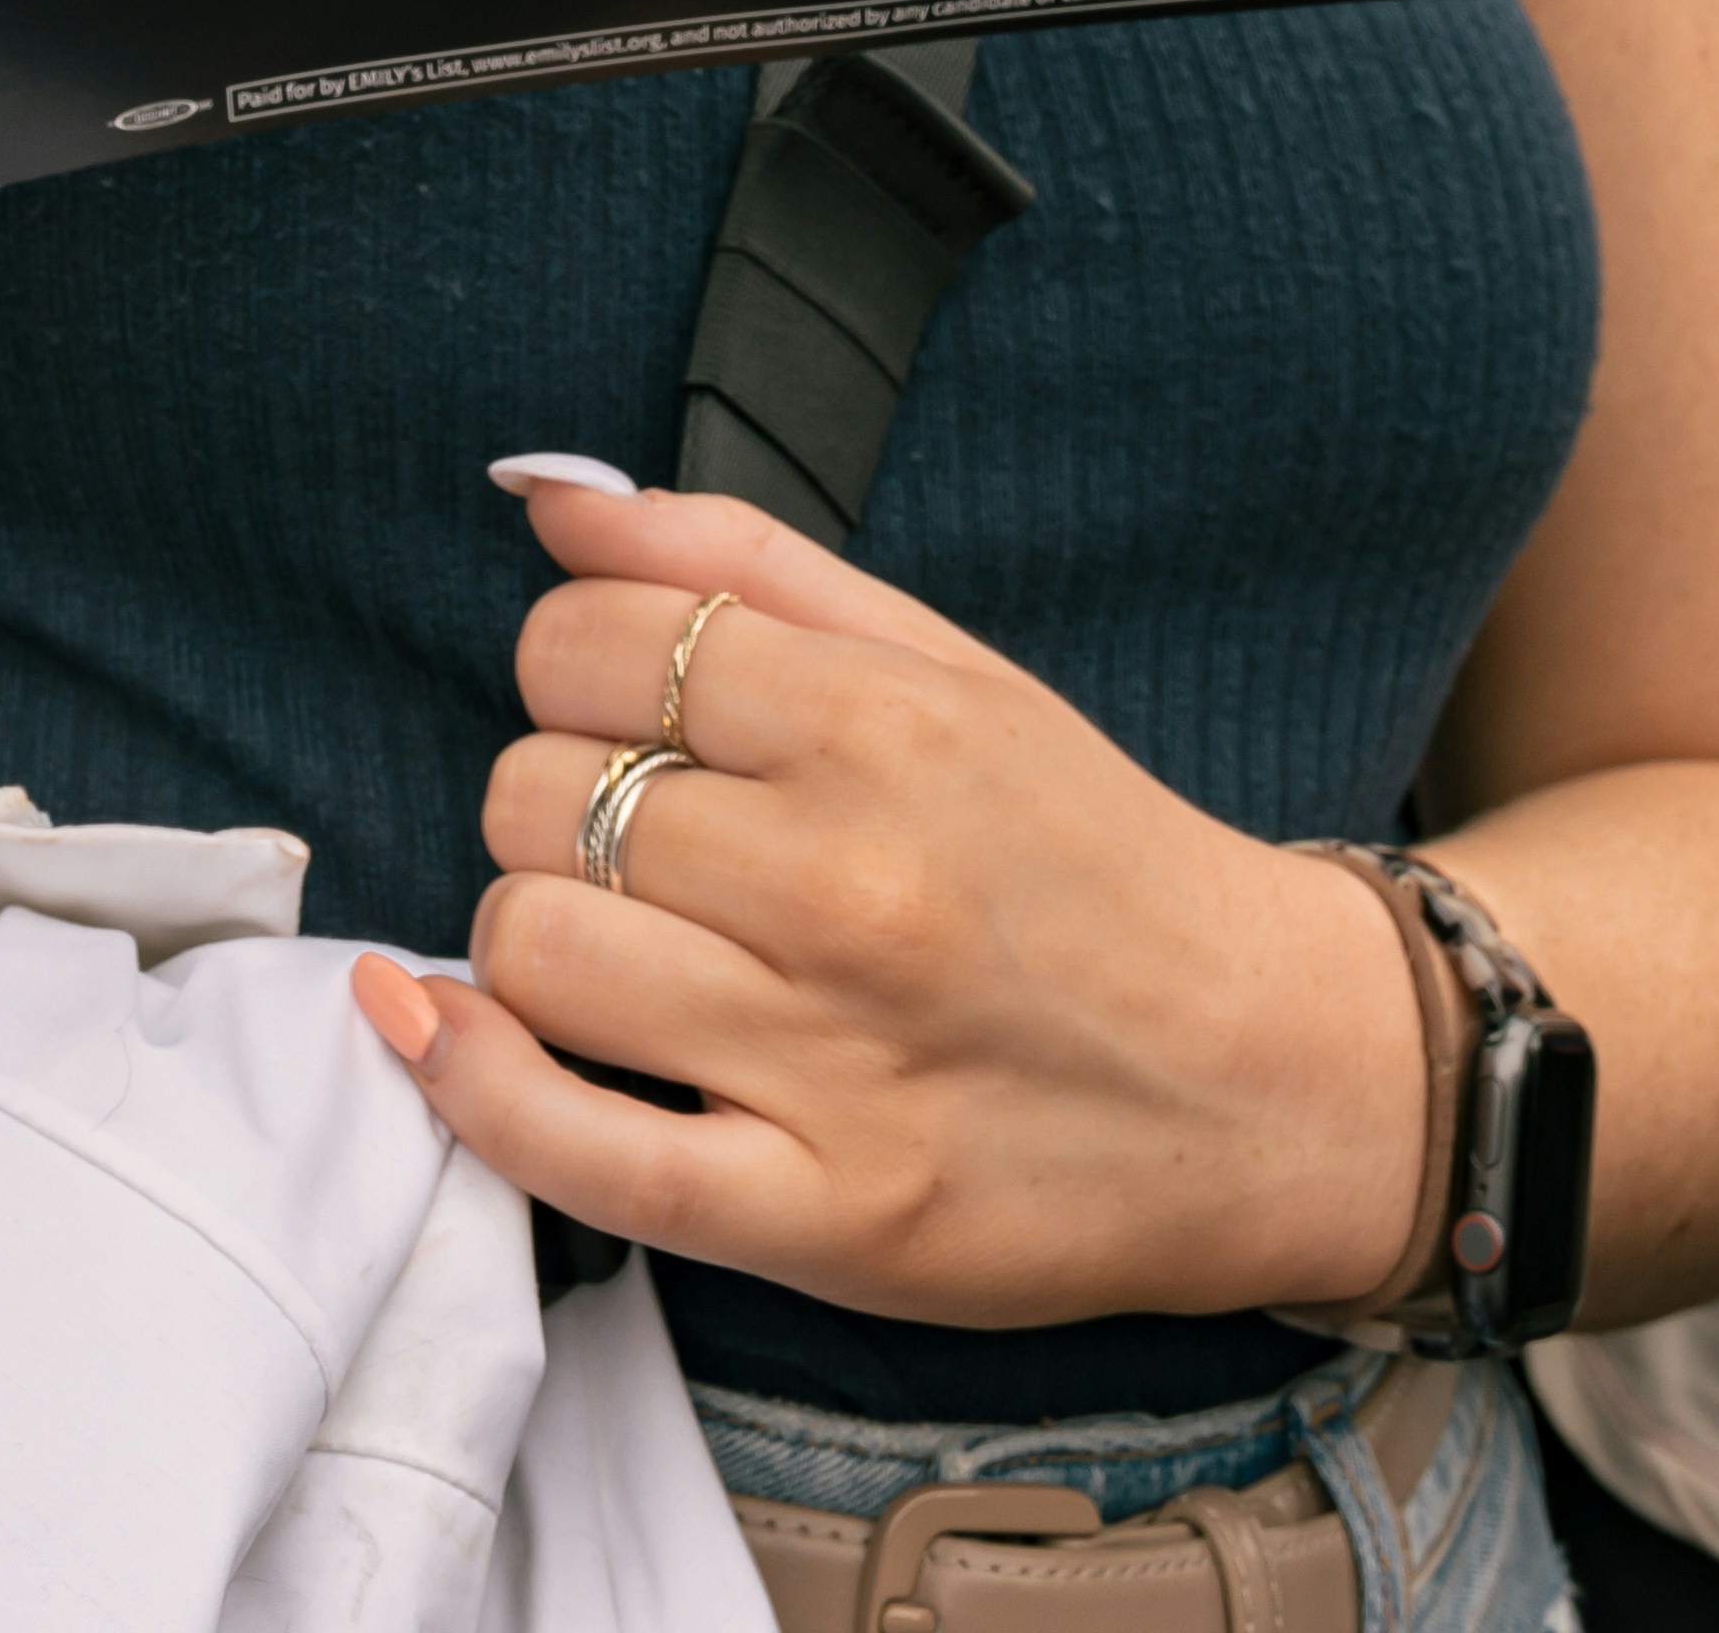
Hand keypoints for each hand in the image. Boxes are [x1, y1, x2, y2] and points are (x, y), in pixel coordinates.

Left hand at [348, 477, 1426, 1327]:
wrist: (1270, 1076)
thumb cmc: (1087, 855)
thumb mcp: (948, 662)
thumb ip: (740, 563)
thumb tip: (547, 501)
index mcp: (882, 725)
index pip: (586, 645)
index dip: (571, 667)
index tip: (624, 710)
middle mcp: (850, 884)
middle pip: (538, 797)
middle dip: (554, 802)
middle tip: (642, 841)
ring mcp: (831, 1060)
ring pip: (534, 953)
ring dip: (532, 941)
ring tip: (619, 944)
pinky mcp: (822, 1217)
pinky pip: (578, 1153)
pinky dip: (478, 1089)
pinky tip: (448, 1035)